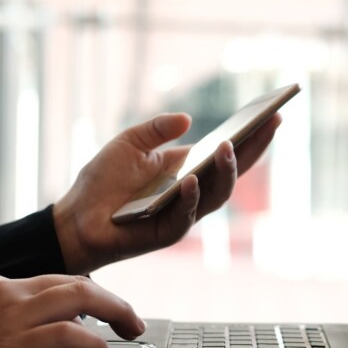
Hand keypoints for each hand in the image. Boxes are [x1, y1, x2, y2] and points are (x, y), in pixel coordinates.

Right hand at [0, 274, 142, 347]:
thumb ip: (5, 322)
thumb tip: (38, 338)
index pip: (57, 279)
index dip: (89, 294)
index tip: (105, 309)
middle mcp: (9, 291)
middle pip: (78, 281)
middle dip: (112, 299)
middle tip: (132, 320)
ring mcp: (14, 313)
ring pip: (82, 296)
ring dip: (115, 312)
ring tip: (130, 331)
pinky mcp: (17, 341)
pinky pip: (72, 333)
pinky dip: (95, 343)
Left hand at [53, 112, 280, 274]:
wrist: (75, 217)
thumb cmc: (102, 182)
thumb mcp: (129, 143)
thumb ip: (156, 129)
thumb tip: (188, 119)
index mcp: (189, 170)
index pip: (228, 154)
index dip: (252, 136)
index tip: (272, 113)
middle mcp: (193, 193)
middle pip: (233, 173)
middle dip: (253, 149)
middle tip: (268, 124)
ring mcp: (183, 214)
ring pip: (216, 196)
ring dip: (225, 172)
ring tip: (227, 147)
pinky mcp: (166, 233)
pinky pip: (185, 218)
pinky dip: (190, 199)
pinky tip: (191, 181)